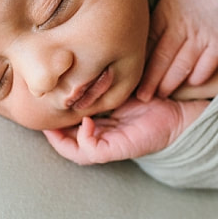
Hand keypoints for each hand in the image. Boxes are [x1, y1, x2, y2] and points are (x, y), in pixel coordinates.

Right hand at [42, 97, 204, 163]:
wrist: (177, 111)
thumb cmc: (149, 97)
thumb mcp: (118, 86)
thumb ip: (99, 83)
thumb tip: (77, 67)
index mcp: (99, 124)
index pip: (68, 127)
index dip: (53, 118)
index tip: (43, 101)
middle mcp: (100, 137)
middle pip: (65, 142)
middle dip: (50, 130)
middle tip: (40, 114)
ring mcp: (107, 146)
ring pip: (74, 151)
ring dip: (61, 139)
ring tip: (54, 122)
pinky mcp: (117, 150)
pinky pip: (91, 152)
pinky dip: (84, 139)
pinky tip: (87, 122)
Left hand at [136, 0, 217, 100]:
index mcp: (167, 10)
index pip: (148, 40)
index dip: (139, 58)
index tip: (130, 70)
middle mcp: (180, 26)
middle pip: (160, 58)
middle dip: (149, 80)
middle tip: (140, 96)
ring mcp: (201, 36)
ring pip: (181, 65)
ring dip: (170, 82)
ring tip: (161, 94)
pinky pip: (207, 64)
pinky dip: (199, 75)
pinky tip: (192, 83)